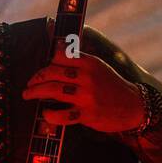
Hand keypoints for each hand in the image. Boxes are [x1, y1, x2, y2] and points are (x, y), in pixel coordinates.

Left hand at [21, 40, 148, 131]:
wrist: (134, 106)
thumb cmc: (111, 86)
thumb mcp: (98, 67)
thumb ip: (79, 59)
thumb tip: (56, 48)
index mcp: (89, 63)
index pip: (60, 55)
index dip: (48, 61)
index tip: (43, 68)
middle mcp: (87, 77)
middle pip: (52, 72)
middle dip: (36, 78)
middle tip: (29, 84)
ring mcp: (87, 96)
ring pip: (53, 90)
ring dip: (36, 92)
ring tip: (28, 94)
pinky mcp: (87, 114)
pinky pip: (62, 115)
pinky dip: (51, 115)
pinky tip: (46, 113)